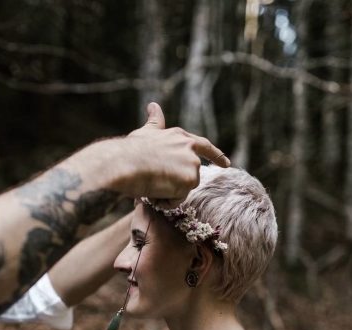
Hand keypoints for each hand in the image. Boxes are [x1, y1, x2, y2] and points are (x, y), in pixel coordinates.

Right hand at [114, 102, 229, 198]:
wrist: (124, 162)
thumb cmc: (129, 150)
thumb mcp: (145, 132)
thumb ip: (154, 123)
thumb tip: (153, 105)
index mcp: (181, 136)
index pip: (204, 146)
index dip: (216, 156)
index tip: (227, 164)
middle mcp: (190, 148)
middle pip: (191, 175)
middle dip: (179, 184)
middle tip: (158, 183)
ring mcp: (192, 164)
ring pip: (183, 190)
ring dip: (167, 193)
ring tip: (149, 183)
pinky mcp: (190, 179)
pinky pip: (178, 200)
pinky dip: (165, 201)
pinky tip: (153, 191)